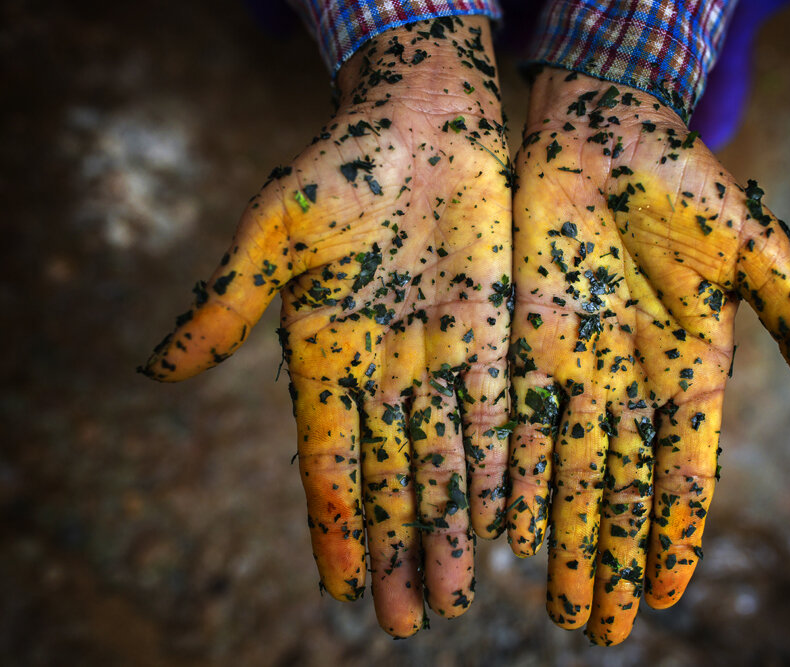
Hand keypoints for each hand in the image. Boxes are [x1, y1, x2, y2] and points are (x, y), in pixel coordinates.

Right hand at [141, 17, 511, 636]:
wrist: (419, 124)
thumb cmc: (338, 170)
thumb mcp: (274, 232)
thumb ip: (229, 303)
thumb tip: (159, 371)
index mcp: (326, 357)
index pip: (329, 458)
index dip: (335, 522)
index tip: (344, 587)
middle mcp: (386, 371)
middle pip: (394, 475)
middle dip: (404, 546)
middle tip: (416, 618)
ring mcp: (442, 356)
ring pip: (449, 457)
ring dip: (455, 525)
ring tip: (461, 593)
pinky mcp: (496, 333)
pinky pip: (500, 409)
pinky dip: (505, 464)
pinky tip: (510, 517)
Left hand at [504, 68, 789, 644]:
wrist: (603, 131)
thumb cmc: (685, 183)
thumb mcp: (752, 249)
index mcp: (691, 370)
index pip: (684, 472)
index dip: (674, 534)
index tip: (663, 596)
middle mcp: (630, 384)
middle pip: (620, 489)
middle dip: (609, 558)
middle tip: (596, 628)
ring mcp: (575, 367)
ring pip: (566, 470)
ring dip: (562, 536)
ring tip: (556, 602)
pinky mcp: (524, 343)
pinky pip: (519, 422)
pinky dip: (514, 474)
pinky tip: (506, 525)